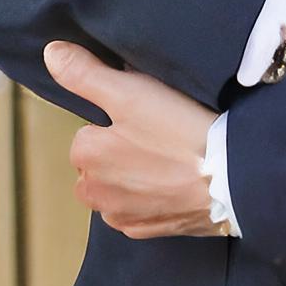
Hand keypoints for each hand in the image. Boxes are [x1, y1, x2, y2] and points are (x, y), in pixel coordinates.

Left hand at [44, 41, 222, 238]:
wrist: (234, 180)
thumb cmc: (182, 132)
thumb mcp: (132, 91)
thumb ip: (86, 73)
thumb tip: (51, 53)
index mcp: (86, 155)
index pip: (90, 130)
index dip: (120, 119)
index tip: (149, 116)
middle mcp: (94, 193)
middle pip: (102, 161)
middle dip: (124, 150)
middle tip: (163, 135)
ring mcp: (122, 216)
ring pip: (120, 187)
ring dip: (138, 176)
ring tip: (174, 158)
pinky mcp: (149, 232)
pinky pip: (142, 210)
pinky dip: (156, 198)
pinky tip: (180, 182)